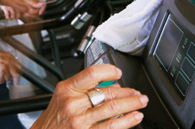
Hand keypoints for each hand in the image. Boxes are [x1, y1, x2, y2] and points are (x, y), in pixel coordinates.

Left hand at [0, 0, 45, 18]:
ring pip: (31, 12)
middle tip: (27, 13)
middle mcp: (32, 0)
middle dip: (32, 13)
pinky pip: (26, 13)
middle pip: (37, 10)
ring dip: (28, 14)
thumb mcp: (24, 1)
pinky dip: (23, 14)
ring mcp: (27, 4)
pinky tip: (20, 13)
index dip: (42, 9)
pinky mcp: (23, 7)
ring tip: (22, 13)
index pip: (43, 4)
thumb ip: (34, 4)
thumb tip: (42, 5)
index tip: (38, 13)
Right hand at [31, 64, 147, 128]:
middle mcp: (73, 103)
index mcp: (67, 89)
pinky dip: (128, 120)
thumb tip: (109, 84)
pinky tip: (135, 117)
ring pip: (113, 108)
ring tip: (140, 102)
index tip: (118, 72)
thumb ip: (82, 89)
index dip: (109, 71)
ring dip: (131, 104)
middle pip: (107, 92)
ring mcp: (80, 120)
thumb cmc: (54, 118)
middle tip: (136, 92)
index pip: (91, 73)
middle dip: (127, 91)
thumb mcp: (62, 97)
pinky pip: (112, 126)